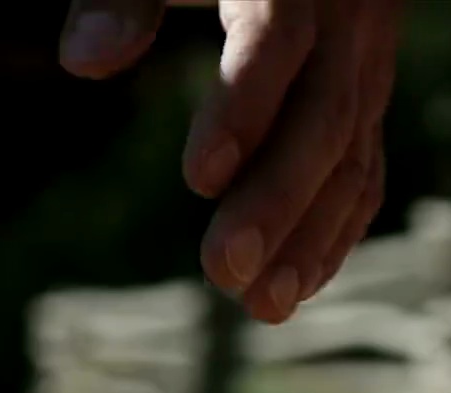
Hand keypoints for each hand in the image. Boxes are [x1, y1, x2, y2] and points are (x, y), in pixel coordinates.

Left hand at [60, 0, 402, 323]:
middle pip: (323, 114)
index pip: (275, 39)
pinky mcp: (367, 94)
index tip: (199, 178)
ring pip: (351, 153)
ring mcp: (366, 59)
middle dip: (276, 200)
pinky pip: (364, 165)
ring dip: (310, 235)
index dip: (244, 106)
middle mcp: (348, 17)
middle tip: (222, 272)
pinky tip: (297, 284)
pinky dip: (335, 228)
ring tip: (261, 305)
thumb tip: (83, 60)